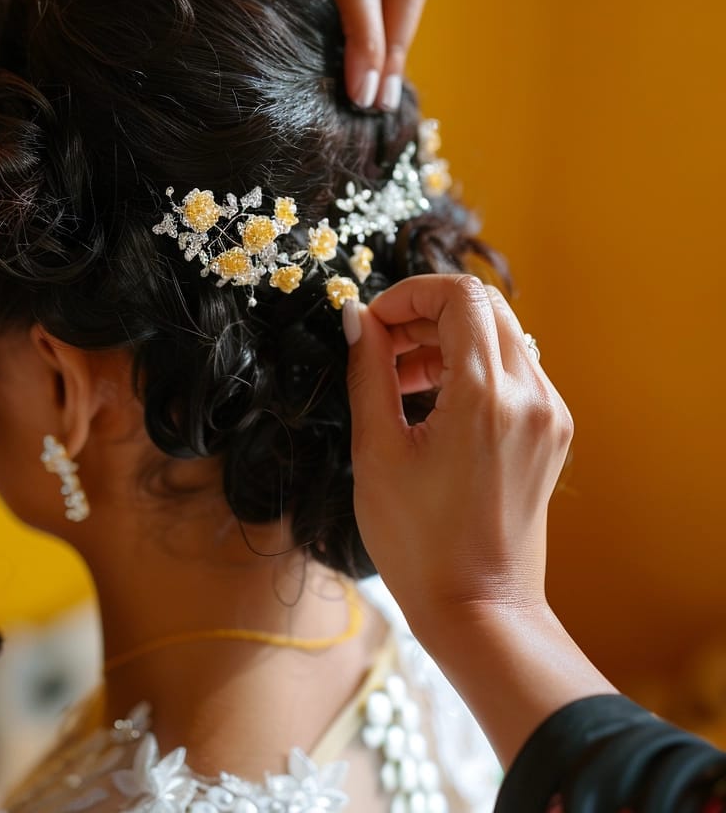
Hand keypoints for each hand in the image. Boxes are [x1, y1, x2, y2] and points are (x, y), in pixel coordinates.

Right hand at [344, 275, 573, 634]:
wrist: (481, 611)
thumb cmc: (420, 543)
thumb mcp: (377, 452)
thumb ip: (368, 371)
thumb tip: (355, 318)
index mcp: (488, 397)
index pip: (459, 295)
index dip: (407, 295)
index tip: (371, 324)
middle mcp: (532, 396)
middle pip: (482, 307)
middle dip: (424, 314)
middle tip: (380, 349)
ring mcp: (549, 415)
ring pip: (499, 335)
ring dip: (445, 340)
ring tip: (398, 381)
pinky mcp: (551, 433)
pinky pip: (512, 370)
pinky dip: (469, 368)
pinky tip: (431, 403)